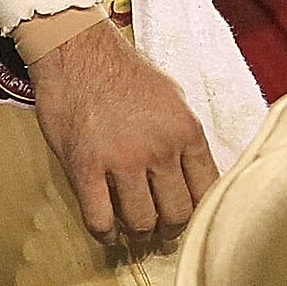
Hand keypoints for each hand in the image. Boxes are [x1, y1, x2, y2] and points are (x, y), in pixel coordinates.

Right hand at [22, 16, 216, 245]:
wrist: (78, 52)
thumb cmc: (126, 74)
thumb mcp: (173, 99)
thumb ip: (184, 138)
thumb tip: (194, 175)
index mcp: (187, 132)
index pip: (207, 191)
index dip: (197, 212)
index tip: (186, 217)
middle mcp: (161, 149)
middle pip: (177, 214)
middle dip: (169, 229)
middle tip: (158, 231)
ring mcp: (123, 160)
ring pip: (141, 222)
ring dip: (137, 233)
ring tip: (132, 230)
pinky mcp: (85, 168)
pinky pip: (100, 220)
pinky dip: (105, 233)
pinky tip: (106, 230)